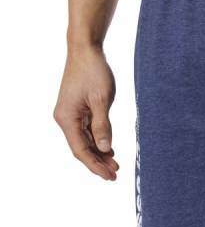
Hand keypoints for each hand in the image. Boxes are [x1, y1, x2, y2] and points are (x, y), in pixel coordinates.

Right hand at [54, 45, 118, 180]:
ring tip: (115, 164)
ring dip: (99, 152)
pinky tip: (109, 148)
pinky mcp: (78, 109)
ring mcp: (71, 114)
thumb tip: (105, 149)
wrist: (86, 51)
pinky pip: (87, 130)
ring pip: (84, 140)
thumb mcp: (101, 99)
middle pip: (81, 148)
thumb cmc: (94, 71)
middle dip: (98, 162)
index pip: (81, 150)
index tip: (109, 175)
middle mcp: (65, 119)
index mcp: (67, 119)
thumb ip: (103, 125)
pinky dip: (98, 140)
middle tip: (115, 174)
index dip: (95, 165)